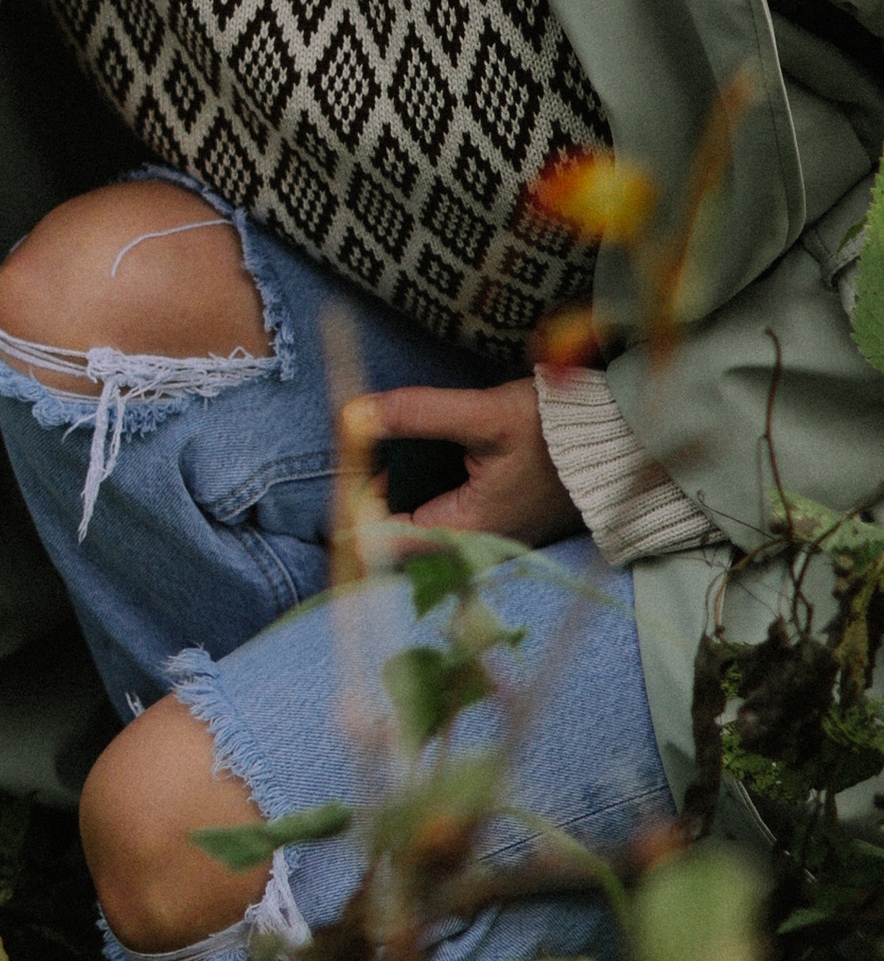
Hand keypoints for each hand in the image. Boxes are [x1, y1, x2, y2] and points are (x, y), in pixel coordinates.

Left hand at [345, 377, 576, 545]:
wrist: (617, 443)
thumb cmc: (554, 433)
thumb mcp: (483, 416)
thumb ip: (418, 415)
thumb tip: (354, 414)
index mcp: (467, 534)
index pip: (384, 541)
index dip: (354, 506)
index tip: (342, 465)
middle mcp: (473, 546)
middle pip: (397, 536)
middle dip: (371, 498)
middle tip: (357, 450)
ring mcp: (485, 536)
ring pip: (417, 524)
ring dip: (395, 493)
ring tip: (380, 451)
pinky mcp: (494, 520)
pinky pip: (440, 515)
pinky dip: (420, 491)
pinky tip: (415, 462)